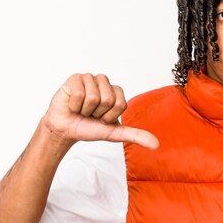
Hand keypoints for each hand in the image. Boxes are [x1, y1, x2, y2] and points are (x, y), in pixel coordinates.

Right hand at [42, 73, 158, 148]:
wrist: (66, 129)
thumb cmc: (89, 128)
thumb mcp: (115, 133)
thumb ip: (136, 136)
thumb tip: (156, 145)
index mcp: (116, 92)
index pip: (120, 104)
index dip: (109, 116)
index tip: (102, 118)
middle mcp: (105, 82)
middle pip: (108, 99)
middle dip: (97, 113)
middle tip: (90, 114)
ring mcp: (90, 78)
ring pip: (93, 97)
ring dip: (85, 109)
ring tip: (82, 109)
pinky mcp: (75, 78)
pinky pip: (79, 94)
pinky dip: (74, 106)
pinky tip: (73, 105)